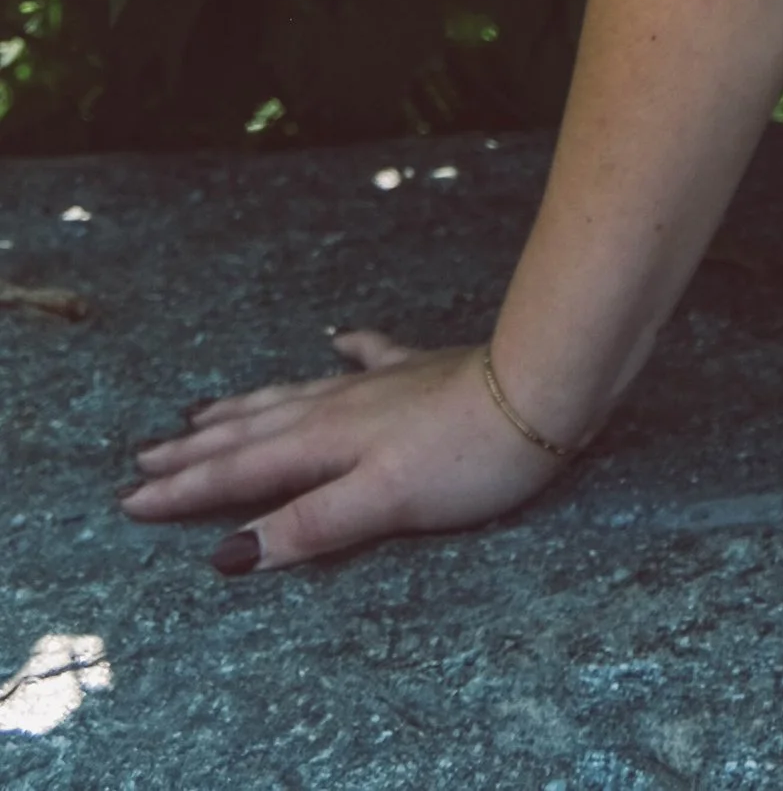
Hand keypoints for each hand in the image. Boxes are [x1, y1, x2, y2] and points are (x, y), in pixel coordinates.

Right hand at [119, 328, 571, 572]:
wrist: (543, 384)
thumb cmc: (468, 456)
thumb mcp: (382, 503)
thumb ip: (308, 525)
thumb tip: (230, 552)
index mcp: (326, 442)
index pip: (240, 472)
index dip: (184, 491)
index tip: (129, 500)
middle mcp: (343, 407)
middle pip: (255, 431)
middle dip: (197, 450)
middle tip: (144, 457)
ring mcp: (383, 384)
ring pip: (296, 395)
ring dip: (246, 407)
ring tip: (204, 409)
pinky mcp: (425, 371)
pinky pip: (372, 355)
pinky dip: (349, 349)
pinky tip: (338, 338)